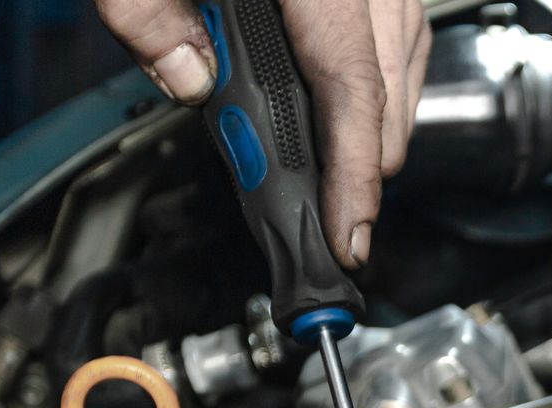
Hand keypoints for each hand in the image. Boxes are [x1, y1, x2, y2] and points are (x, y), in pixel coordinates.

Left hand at [94, 0, 433, 268]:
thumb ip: (148, 14)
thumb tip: (190, 81)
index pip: (352, 90)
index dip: (354, 178)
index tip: (346, 241)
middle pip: (387, 92)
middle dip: (359, 168)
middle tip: (321, 227)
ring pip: (403, 68)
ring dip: (370, 127)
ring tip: (329, 174)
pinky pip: (397, 36)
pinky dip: (375, 80)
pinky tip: (339, 103)